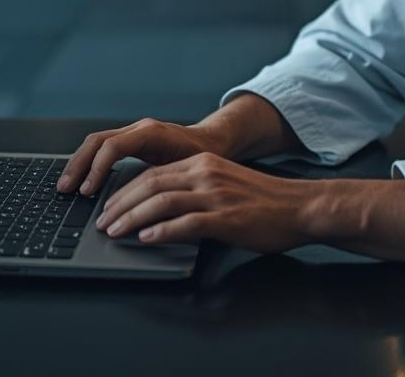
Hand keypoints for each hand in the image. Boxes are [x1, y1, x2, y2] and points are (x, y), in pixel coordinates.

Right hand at [57, 118, 225, 194]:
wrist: (216, 141)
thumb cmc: (207, 158)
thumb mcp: (189, 171)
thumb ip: (167, 183)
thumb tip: (146, 206)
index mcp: (152, 133)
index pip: (113, 146)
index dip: (97, 169)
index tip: (87, 191)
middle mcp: (140, 129)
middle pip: (97, 141)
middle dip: (78, 165)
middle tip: (65, 189)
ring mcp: (134, 133)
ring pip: (96, 142)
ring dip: (78, 164)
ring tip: (66, 185)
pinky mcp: (131, 141)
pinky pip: (102, 147)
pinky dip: (88, 162)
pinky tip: (81, 179)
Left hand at [95, 152, 315, 253]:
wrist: (301, 207)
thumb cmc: (266, 202)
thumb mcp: (225, 184)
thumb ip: (196, 190)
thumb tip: (164, 208)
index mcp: (203, 163)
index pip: (152, 174)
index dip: (125, 191)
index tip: (110, 206)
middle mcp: (205, 173)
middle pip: (150, 185)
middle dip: (121, 205)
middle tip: (104, 222)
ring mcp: (215, 195)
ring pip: (161, 202)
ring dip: (133, 219)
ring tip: (116, 232)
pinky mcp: (225, 217)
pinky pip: (185, 223)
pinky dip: (161, 231)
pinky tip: (146, 240)